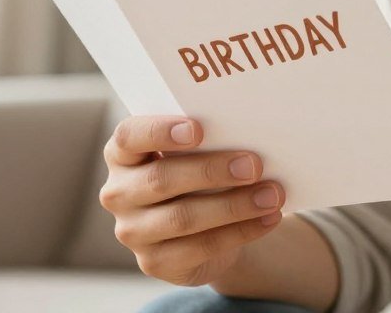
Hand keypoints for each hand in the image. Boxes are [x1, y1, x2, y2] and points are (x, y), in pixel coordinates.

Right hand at [99, 116, 284, 285]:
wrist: (205, 223)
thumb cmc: (199, 171)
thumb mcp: (197, 151)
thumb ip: (208, 140)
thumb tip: (249, 132)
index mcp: (123, 154)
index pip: (128, 137)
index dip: (160, 131)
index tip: (198, 128)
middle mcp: (119, 192)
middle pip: (160, 179)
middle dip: (211, 171)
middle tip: (254, 165)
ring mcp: (132, 231)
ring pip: (183, 217)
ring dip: (234, 205)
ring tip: (271, 194)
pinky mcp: (154, 262)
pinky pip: (200, 247)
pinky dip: (241, 231)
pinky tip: (269, 218)